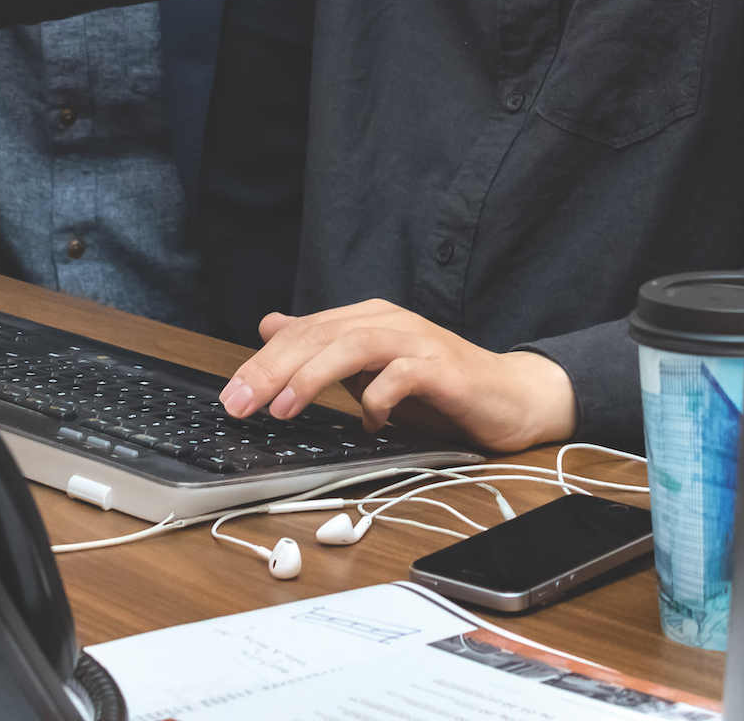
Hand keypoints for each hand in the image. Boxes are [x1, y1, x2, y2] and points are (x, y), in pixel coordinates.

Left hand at [219, 299, 576, 454]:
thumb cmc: (439, 387)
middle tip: (240, 402)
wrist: (512, 396)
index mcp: (370, 320)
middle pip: (322, 334)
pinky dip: (378, 399)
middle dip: (274, 368)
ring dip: (312, 376)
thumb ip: (325, 348)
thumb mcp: (372, 368)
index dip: (263, 361)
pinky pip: (403, 376)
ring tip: (281, 407)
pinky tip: (368, 424)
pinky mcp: (445, 369)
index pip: (306, 331)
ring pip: (354, 345)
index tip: (231, 396)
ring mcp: (420, 343)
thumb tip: (271, 325)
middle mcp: (392, 323)